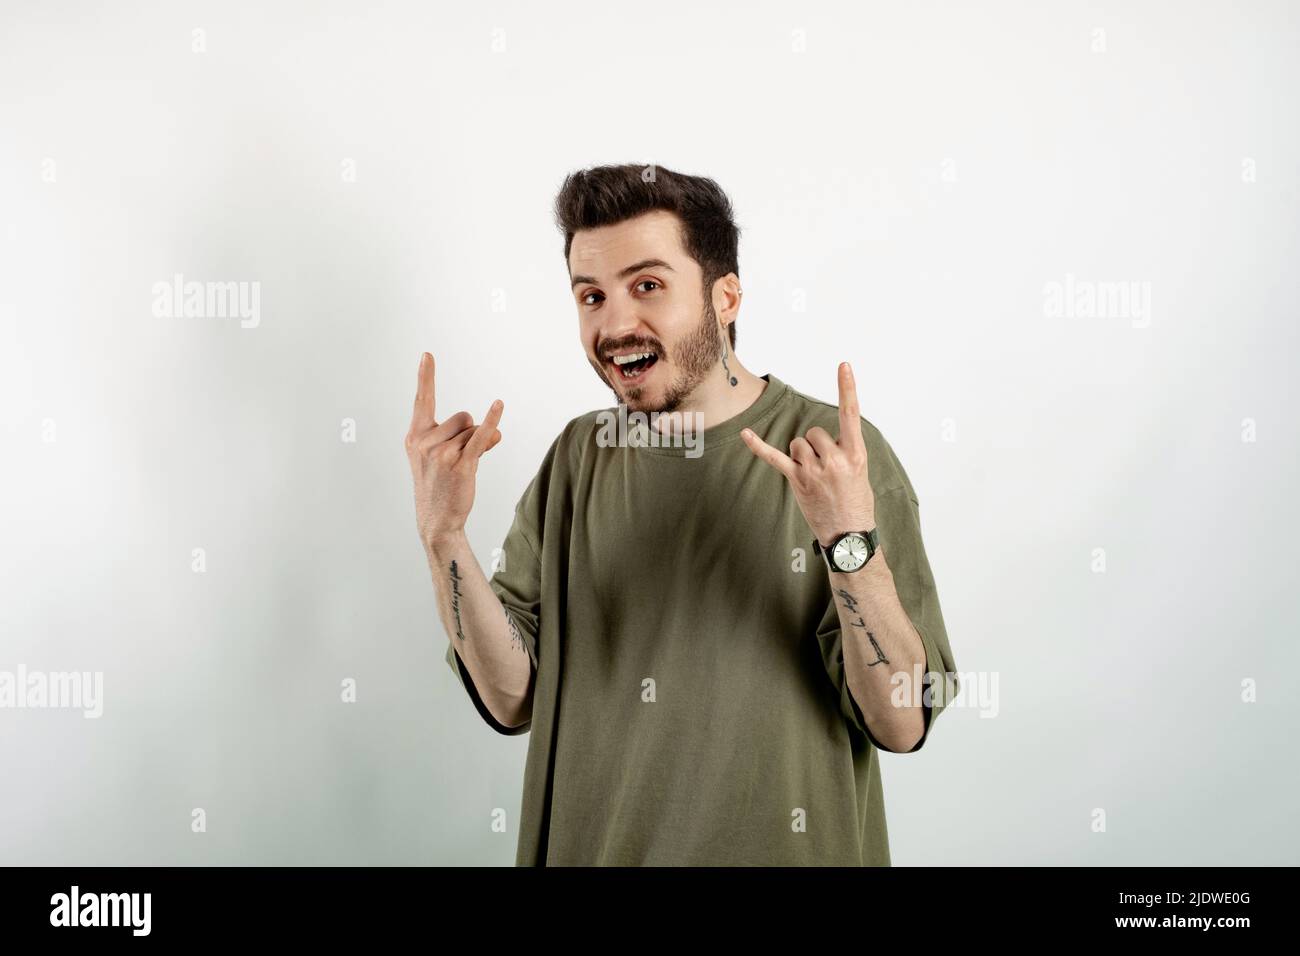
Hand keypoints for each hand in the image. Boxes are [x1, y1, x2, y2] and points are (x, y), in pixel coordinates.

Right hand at [404, 352, 502, 551]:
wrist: (437, 521)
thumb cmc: (439, 487)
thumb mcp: (441, 458)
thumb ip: (463, 437)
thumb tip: (495, 428)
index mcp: (414, 437)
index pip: (422, 401)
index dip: (426, 377)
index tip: (427, 355)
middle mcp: (424, 442)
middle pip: (462, 416)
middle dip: (468, 432)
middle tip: (461, 457)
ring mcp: (441, 453)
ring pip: (472, 430)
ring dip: (478, 444)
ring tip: (466, 466)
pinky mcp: (460, 463)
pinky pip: (480, 436)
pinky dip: (491, 421)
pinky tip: (499, 405)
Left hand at [741, 362, 874, 544]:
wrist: (849, 536)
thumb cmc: (856, 502)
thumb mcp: (860, 471)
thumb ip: (844, 449)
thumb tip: (818, 439)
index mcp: (856, 453)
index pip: (851, 413)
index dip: (847, 388)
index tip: (843, 365)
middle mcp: (836, 459)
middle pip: (814, 432)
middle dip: (816, 445)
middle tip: (826, 469)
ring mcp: (815, 471)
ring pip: (798, 443)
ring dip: (802, 455)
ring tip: (815, 477)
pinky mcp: (798, 481)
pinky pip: (774, 457)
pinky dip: (758, 446)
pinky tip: (745, 434)